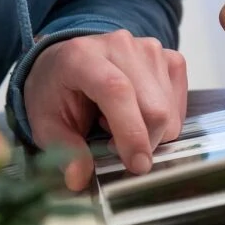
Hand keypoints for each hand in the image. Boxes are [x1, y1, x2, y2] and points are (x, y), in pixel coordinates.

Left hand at [23, 30, 187, 190]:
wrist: (67, 60)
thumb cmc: (56, 90)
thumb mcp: (45, 123)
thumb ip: (64, 150)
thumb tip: (79, 179)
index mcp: (83, 57)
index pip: (118, 92)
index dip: (131, 132)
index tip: (136, 165)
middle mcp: (120, 45)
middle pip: (153, 107)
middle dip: (143, 143)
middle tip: (115, 146)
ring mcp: (148, 48)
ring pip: (169, 110)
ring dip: (151, 132)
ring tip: (119, 123)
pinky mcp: (168, 57)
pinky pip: (179, 103)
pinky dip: (164, 121)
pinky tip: (138, 113)